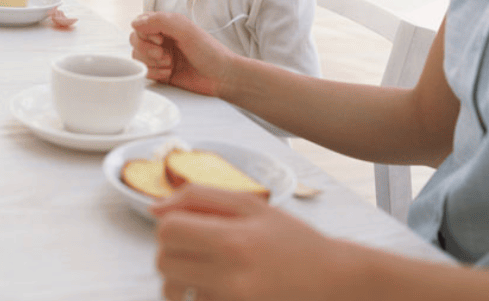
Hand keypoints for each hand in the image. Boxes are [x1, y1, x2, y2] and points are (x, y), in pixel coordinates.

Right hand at [130, 11, 233, 96]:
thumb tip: (135, 23)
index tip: (160, 39)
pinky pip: (143, 72)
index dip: (145, 32)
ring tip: (170, 64)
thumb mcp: (186, 30)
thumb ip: (160, 21)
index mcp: (167, 25)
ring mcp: (160, 56)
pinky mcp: (160, 72)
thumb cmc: (209, 52)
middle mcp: (162, 39)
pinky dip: (154, 73)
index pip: (140, 23)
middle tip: (165, 54)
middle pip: (135, 40)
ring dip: (152, 62)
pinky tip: (169, 73)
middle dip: (147, 50)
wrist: (221, 77)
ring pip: (137, 57)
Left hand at [152, 186, 353, 300]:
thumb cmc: (293, 240)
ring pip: (173, 290)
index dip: (170, 224)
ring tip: (206, 269)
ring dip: (180, 278)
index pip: (169, 230)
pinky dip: (200, 296)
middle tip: (196, 247)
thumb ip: (202, 198)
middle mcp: (231, 277)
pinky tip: (221, 288)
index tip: (187, 225)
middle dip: (172, 251)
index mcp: (235, 240)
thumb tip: (155, 208)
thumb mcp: (254, 206)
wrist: (333, 281)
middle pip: (164, 262)